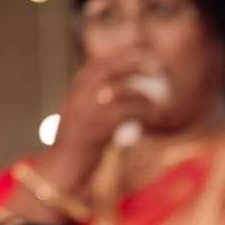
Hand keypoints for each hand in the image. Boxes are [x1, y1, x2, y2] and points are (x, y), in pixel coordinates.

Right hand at [34, 52, 159, 190]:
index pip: (101, 64)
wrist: (63, 170)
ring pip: (117, 90)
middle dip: (134, 63)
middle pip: (108, 69)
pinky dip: (142, 114)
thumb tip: (134, 93)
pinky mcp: (93, 129)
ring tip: (160, 100)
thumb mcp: (92, 118)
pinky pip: (123, 114)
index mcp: (76, 90)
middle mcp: (78, 96)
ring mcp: (83, 111)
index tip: (147, 55)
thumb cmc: (82, 146)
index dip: (125, 56)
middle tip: (159, 66)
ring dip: (143, 93)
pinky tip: (155, 118)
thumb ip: (105, 103)